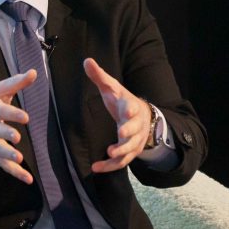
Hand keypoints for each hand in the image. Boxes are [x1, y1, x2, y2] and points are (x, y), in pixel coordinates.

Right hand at [0, 71, 36, 183]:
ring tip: (18, 157)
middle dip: (5, 134)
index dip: (12, 114)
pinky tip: (28, 179)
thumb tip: (34, 72)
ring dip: (7, 154)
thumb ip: (16, 83)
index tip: (25, 117)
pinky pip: (2, 164)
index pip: (0, 111)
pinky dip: (15, 172)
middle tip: (16, 137)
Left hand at [83, 58, 151, 172]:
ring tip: (108, 154)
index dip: (130, 108)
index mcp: (131, 107)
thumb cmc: (122, 101)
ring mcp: (135, 140)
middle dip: (128, 133)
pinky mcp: (130, 152)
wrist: (142, 117)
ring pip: (130, 149)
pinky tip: (95, 168)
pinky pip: (122, 162)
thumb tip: (86, 60)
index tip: (127, 109)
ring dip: (121, 152)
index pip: (132, 107)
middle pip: (135, 130)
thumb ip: (100, 76)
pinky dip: (110, 166)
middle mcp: (136, 125)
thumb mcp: (112, 88)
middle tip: (120, 135)